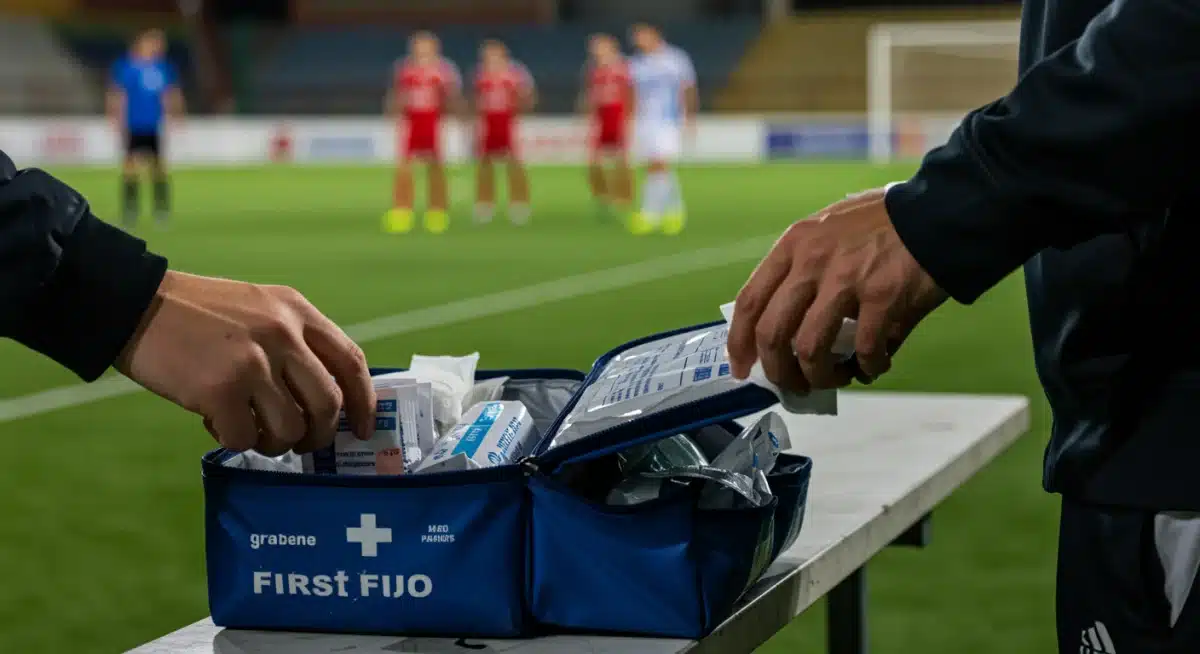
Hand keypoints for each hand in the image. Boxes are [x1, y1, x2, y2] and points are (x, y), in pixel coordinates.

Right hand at [115, 271, 375, 455]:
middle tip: (304, 443)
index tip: (364, 429)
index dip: (364, 402)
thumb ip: (295, 340)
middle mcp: (282, 335)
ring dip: (276, 443)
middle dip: (321, 434)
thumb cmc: (199, 313)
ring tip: (254, 432)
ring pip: (290, 428)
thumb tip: (326, 398)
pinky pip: (245, 438)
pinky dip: (237, 441)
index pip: (350, 362)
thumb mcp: (260, 307)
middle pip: (328, 404)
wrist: (134, 304)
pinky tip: (218, 425)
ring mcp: (252, 363)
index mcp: (297, 311)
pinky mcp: (219, 390)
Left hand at [728, 188, 947, 392]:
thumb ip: (800, 271)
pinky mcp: (883, 297)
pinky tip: (874, 365)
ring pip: (811, 349)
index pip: (750, 301)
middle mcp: (812, 261)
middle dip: (777, 371)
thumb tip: (783, 331)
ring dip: (820, 376)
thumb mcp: (826, 231)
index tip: (741, 368)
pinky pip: (864, 350)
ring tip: (834, 379)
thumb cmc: (881, 227)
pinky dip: (868, 368)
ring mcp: (847, 279)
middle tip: (792, 384)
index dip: (739, 342)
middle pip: (772, 333)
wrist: (937, 214)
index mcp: (794, 245)